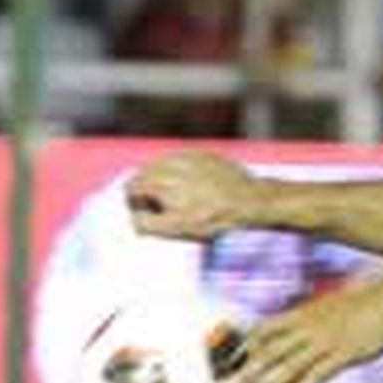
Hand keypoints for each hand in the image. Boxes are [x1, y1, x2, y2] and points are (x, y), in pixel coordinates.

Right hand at [126, 151, 263, 240]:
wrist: (250, 201)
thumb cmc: (214, 217)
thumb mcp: (177, 228)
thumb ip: (148, 223)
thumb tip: (134, 217)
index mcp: (161, 181)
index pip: (132, 185)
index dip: (135, 200)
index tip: (146, 210)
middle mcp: (172, 163)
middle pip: (145, 171)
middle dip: (146, 187)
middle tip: (159, 203)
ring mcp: (189, 156)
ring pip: (163, 162)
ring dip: (162, 176)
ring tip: (176, 194)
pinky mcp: (205, 154)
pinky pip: (183, 158)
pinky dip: (181, 169)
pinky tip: (193, 183)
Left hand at [240, 277, 382, 382]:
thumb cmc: (371, 300)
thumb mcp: (337, 305)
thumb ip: (320, 317)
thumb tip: (309, 328)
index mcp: (307, 312)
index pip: (268, 327)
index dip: (250, 344)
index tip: (236, 359)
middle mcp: (310, 326)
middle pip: (273, 349)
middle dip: (251, 369)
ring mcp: (326, 341)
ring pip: (289, 365)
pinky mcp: (344, 355)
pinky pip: (316, 377)